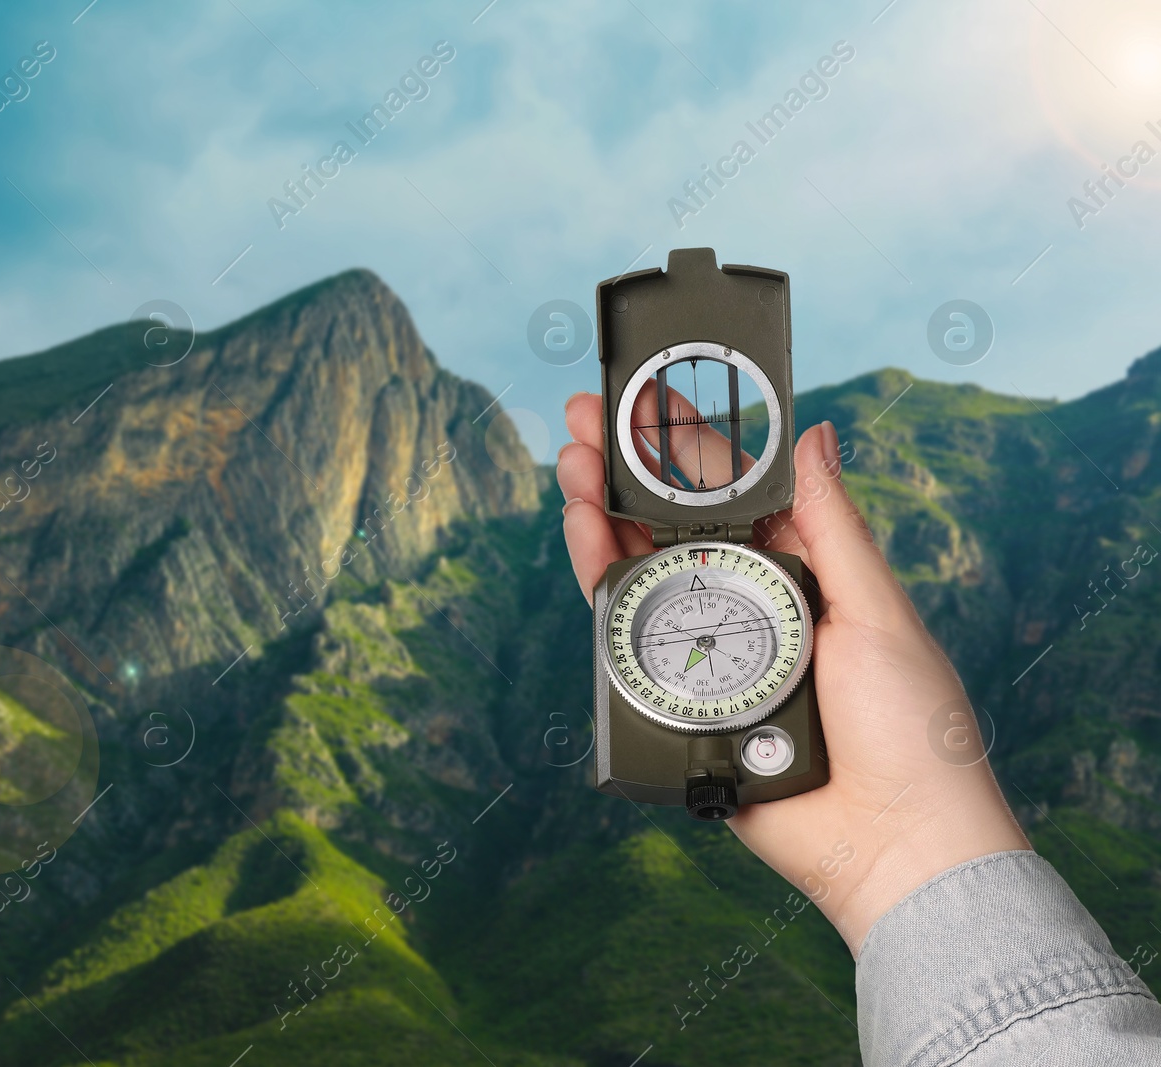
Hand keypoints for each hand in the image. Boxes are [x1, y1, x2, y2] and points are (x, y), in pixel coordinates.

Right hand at [557, 390, 1029, 954]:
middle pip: (669, 522)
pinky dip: (599, 582)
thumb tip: (815, 433)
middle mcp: (745, 604)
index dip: (686, 442)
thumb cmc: (910, 728)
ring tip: (571, 463)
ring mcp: (705, 651)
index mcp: (799, 573)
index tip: (648, 394)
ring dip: (600, 512)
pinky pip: (624, 637)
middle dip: (625, 466)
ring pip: (638, 570)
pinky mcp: (672, 701)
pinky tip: (582, 533)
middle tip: (584, 417)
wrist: (891, 844)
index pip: (732, 492)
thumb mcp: (876, 611)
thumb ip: (831, 526)